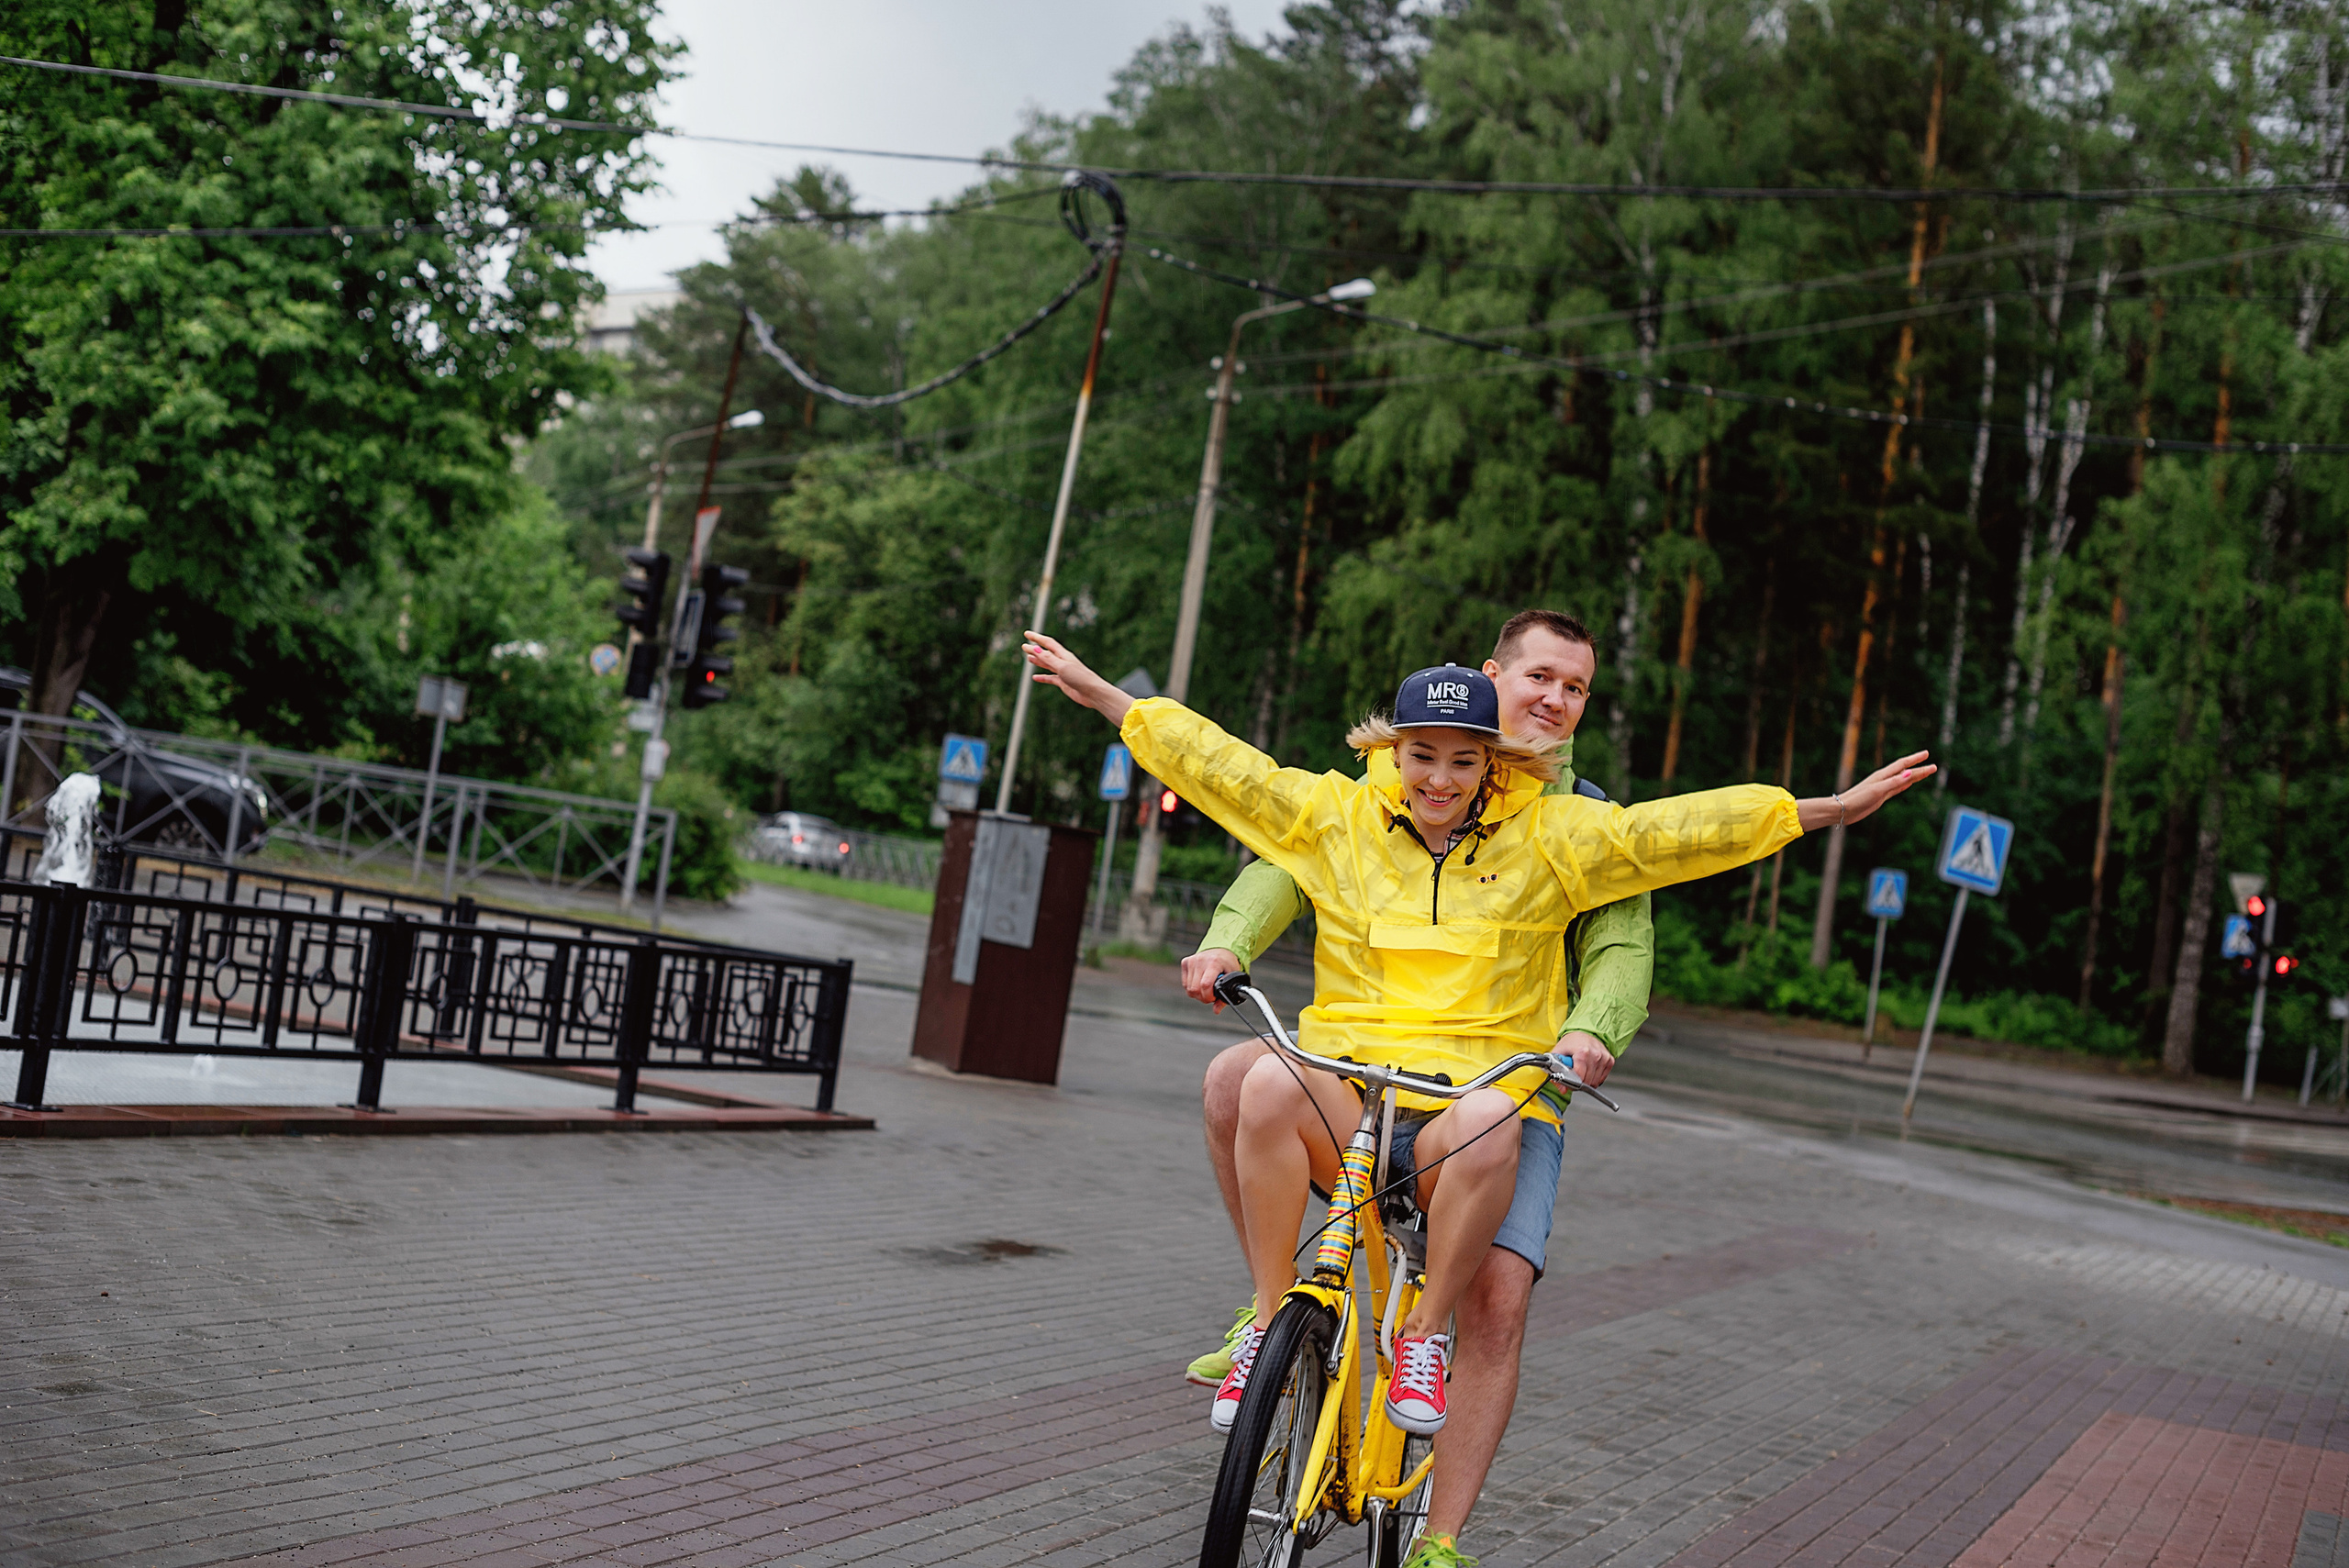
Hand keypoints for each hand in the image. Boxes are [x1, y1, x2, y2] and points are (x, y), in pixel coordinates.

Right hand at [1023, 631, 1132, 724]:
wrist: (1093, 693)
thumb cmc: (1081, 678)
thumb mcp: (1062, 667)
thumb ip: (1049, 659)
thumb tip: (1036, 649)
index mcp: (1064, 655)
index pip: (1048, 643)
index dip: (1037, 638)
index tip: (1026, 634)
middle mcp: (1063, 662)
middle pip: (1046, 653)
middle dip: (1035, 649)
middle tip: (1024, 646)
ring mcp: (1063, 672)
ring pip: (1047, 665)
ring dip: (1038, 661)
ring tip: (1028, 658)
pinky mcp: (1064, 682)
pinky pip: (1050, 678)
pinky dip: (1042, 677)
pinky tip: (1035, 677)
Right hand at [1182, 948, 1242, 1010]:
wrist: (1222, 950)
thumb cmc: (1228, 964)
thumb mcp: (1232, 979)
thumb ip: (1224, 996)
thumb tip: (1216, 1010)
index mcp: (1214, 962)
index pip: (1205, 985)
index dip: (1208, 996)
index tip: (1214, 997)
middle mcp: (1201, 960)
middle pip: (1195, 989)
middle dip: (1203, 997)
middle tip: (1211, 995)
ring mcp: (1192, 960)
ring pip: (1188, 988)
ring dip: (1197, 993)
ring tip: (1206, 988)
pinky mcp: (1185, 962)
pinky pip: (1185, 984)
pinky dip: (1192, 988)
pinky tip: (1200, 983)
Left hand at [1553, 1032, 1614, 1088]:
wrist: (1584, 1033)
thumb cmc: (1571, 1043)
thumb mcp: (1558, 1054)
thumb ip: (1556, 1072)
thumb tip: (1562, 1089)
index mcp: (1582, 1052)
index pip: (1580, 1076)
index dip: (1572, 1082)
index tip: (1569, 1080)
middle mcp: (1595, 1054)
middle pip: (1588, 1080)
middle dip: (1579, 1082)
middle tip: (1574, 1075)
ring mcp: (1604, 1057)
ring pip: (1595, 1081)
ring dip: (1587, 1080)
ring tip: (1582, 1070)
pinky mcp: (1610, 1060)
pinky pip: (1602, 1078)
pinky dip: (1595, 1077)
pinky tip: (1589, 1069)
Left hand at [1798, 750, 1934, 831]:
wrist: (1842, 810)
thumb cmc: (1857, 799)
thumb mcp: (1877, 790)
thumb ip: (1893, 783)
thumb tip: (1910, 774)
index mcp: (1883, 776)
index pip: (1903, 765)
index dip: (1915, 759)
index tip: (1927, 754)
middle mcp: (1884, 780)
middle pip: (1906, 772)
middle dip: (1920, 768)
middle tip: (1934, 766)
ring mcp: (1883, 788)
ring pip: (1903, 780)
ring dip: (1915, 776)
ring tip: (1925, 772)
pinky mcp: (1880, 797)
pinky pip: (1897, 788)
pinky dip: (1905, 785)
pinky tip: (1909, 783)